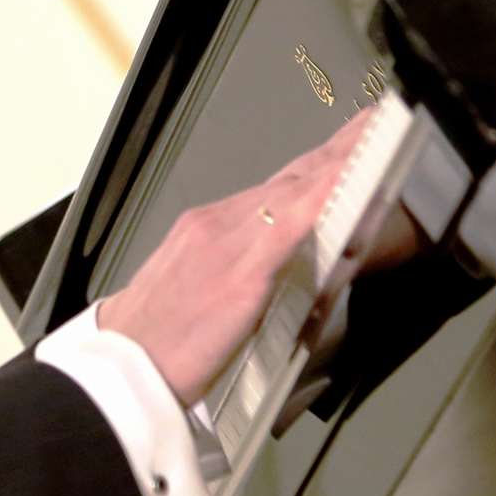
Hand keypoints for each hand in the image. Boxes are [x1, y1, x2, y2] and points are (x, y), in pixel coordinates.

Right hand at [97, 110, 425, 404]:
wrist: (118, 373)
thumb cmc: (151, 346)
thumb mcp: (189, 295)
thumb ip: (230, 276)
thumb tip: (269, 278)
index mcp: (203, 229)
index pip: (273, 187)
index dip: (313, 163)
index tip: (344, 143)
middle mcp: (215, 225)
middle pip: (290, 179)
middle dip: (336, 149)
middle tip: (373, 122)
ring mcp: (228, 246)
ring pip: (295, 193)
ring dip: (340, 162)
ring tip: (377, 137)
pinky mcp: (241, 276)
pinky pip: (289, 228)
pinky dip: (320, 198)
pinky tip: (346, 180)